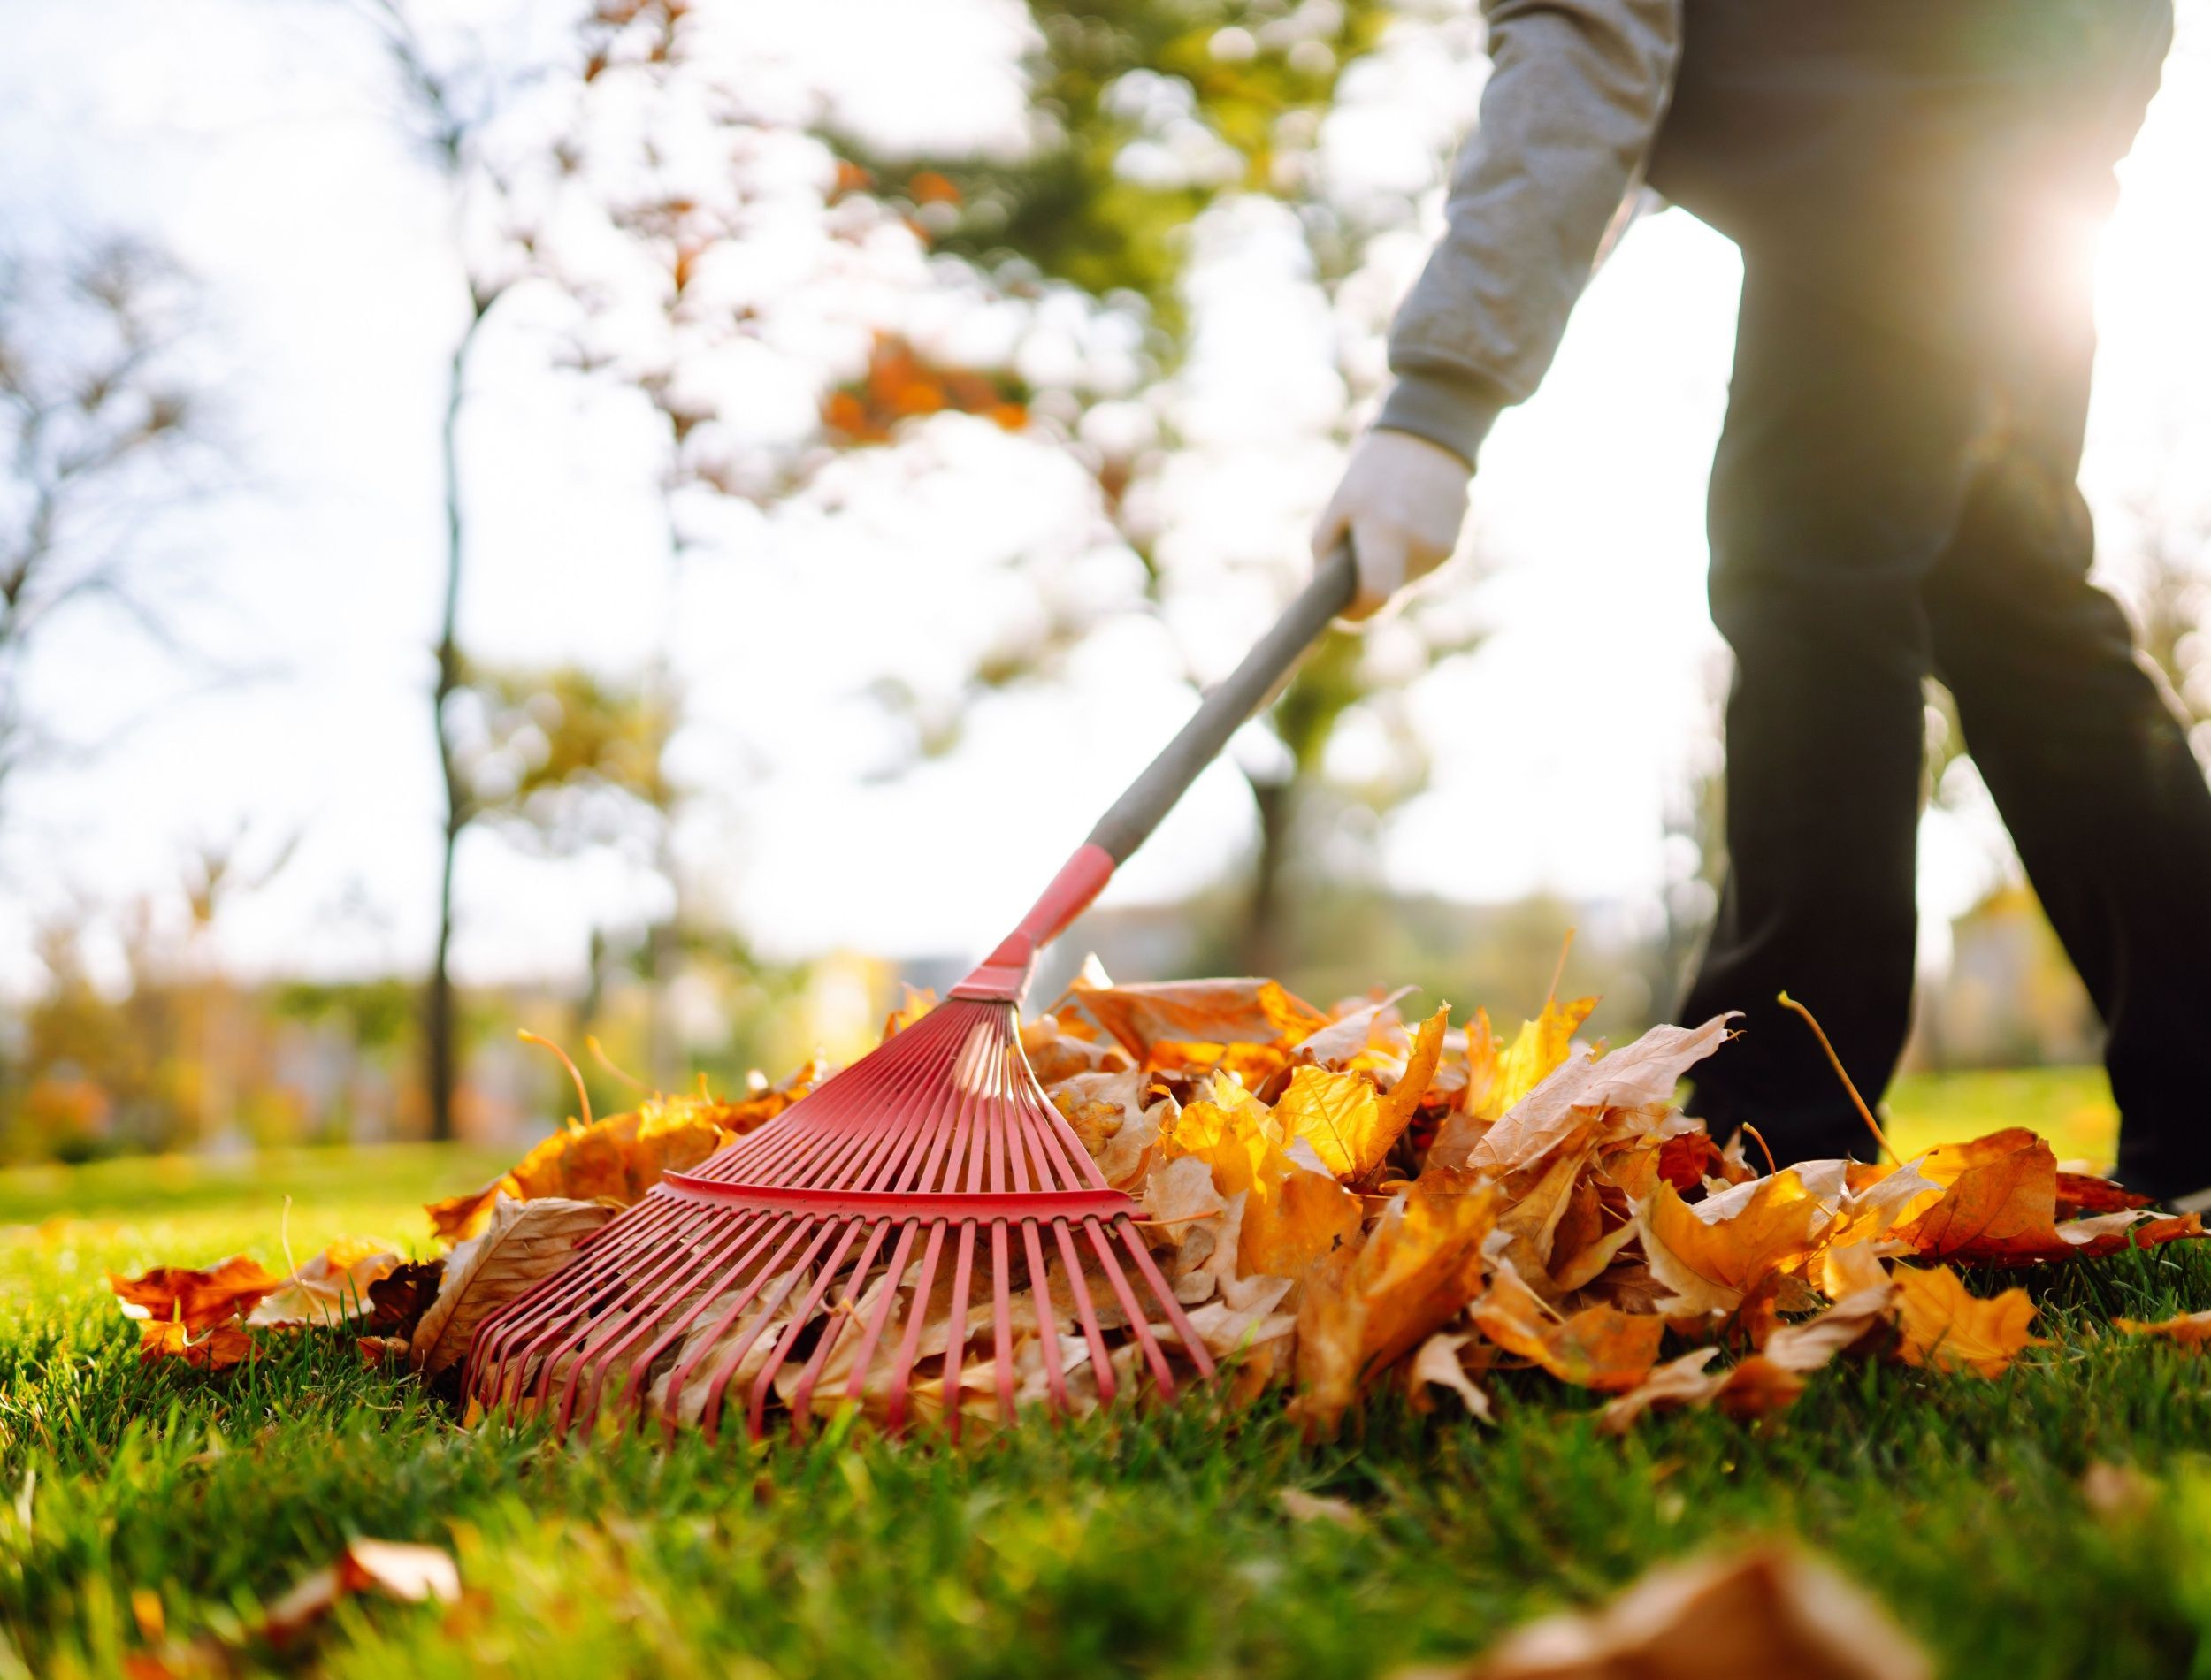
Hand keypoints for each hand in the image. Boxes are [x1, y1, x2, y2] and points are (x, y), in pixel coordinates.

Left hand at [1311, 428, 1470, 620]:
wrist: (1430, 435)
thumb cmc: (1372, 471)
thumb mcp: (1337, 505)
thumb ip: (1325, 554)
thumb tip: (1331, 598)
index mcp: (1385, 529)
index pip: (1375, 598)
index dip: (1356, 614)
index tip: (1343, 611)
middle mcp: (1420, 544)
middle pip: (1390, 595)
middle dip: (1371, 587)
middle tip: (1360, 558)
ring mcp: (1444, 547)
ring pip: (1407, 584)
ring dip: (1392, 568)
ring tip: (1390, 525)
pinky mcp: (1457, 547)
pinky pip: (1425, 570)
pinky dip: (1411, 557)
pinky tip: (1411, 522)